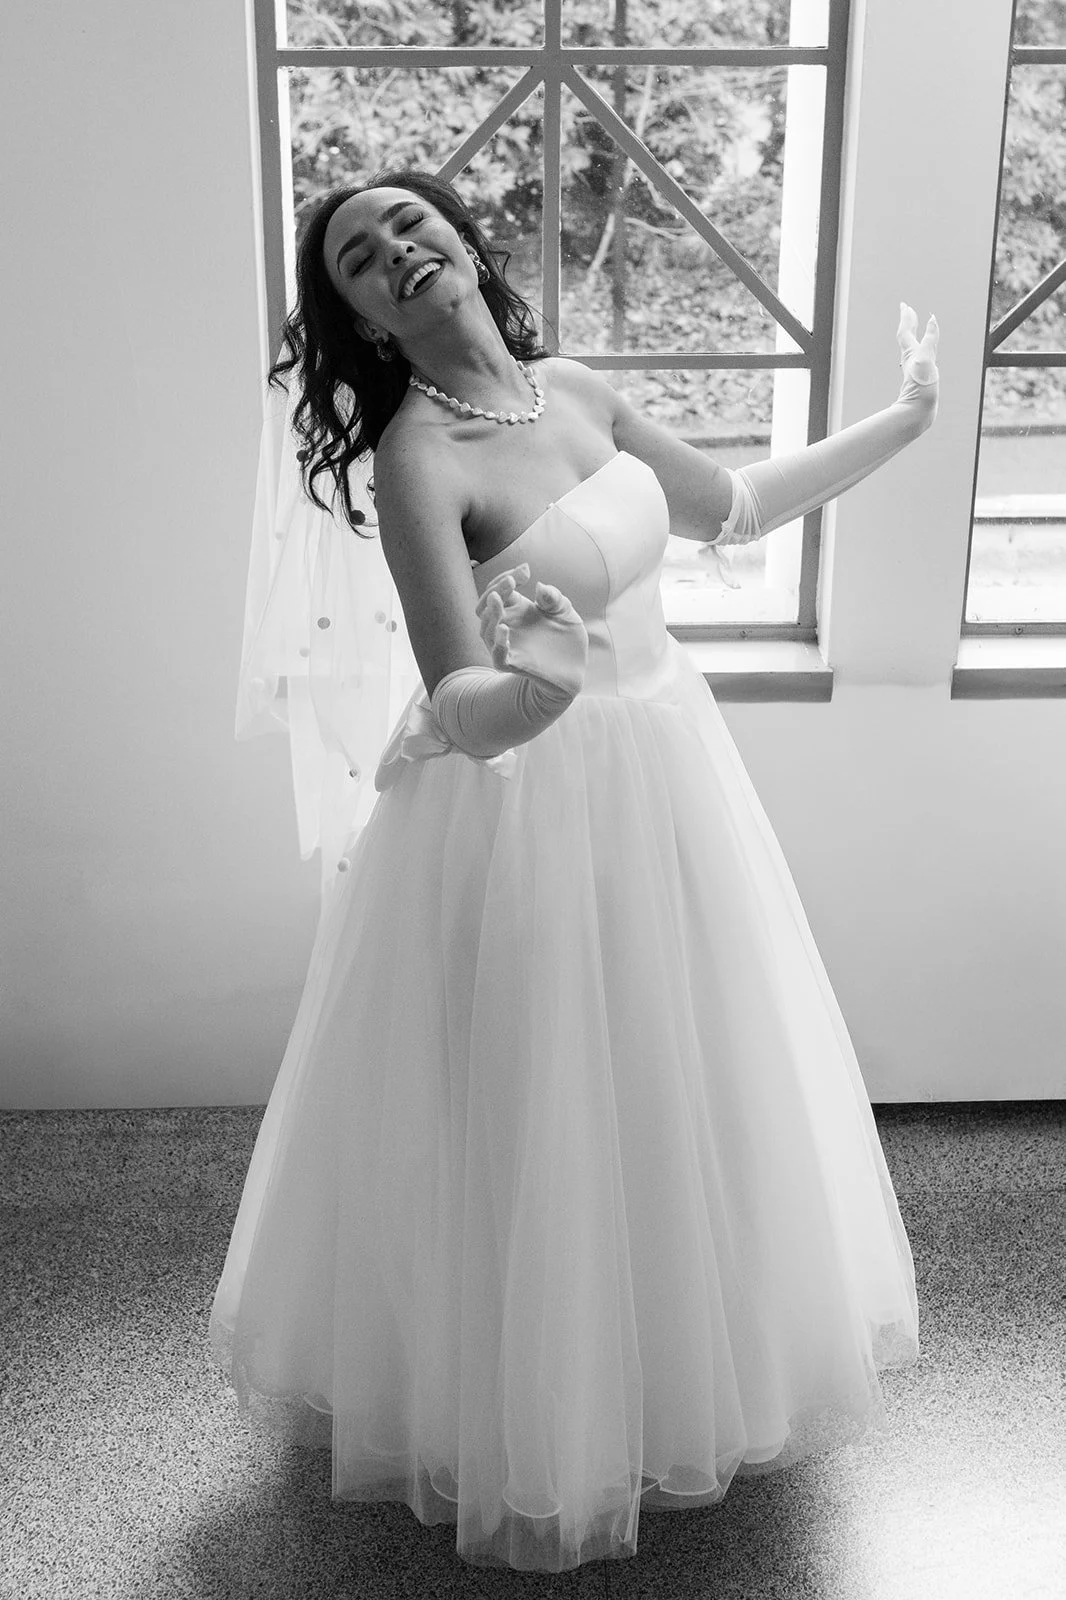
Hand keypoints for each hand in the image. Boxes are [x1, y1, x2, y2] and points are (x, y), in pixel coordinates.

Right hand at [474, 563, 588, 695]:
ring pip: (486, 630)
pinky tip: (505, 631)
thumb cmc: (566, 638)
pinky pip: (498, 658)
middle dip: (493, 591)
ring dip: (491, 614)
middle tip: (511, 581)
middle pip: (484, 607)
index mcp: (515, 610)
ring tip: (500, 600)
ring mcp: (509, 647)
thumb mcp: (565, 612)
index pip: (497, 590)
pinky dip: (498, 645)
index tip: (525, 570)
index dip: (506, 578)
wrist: (576, 669)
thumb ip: (554, 598)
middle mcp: (507, 627)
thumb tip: (539, 587)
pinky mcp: (515, 666)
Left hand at [897, 303, 938, 386]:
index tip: (905, 306)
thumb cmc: (921, 387)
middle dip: (908, 322)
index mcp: (911, 354)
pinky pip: (918, 358)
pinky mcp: (919, 379)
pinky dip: (920, 350)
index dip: (906, 318)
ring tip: (914, 326)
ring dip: (912, 334)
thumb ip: (930, 339)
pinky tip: (921, 353)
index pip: (905, 331)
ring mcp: (915, 369)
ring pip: (911, 347)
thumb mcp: (926, 359)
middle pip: (906, 337)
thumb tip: (932, 319)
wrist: (918, 411)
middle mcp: (911, 360)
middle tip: (907, 309)